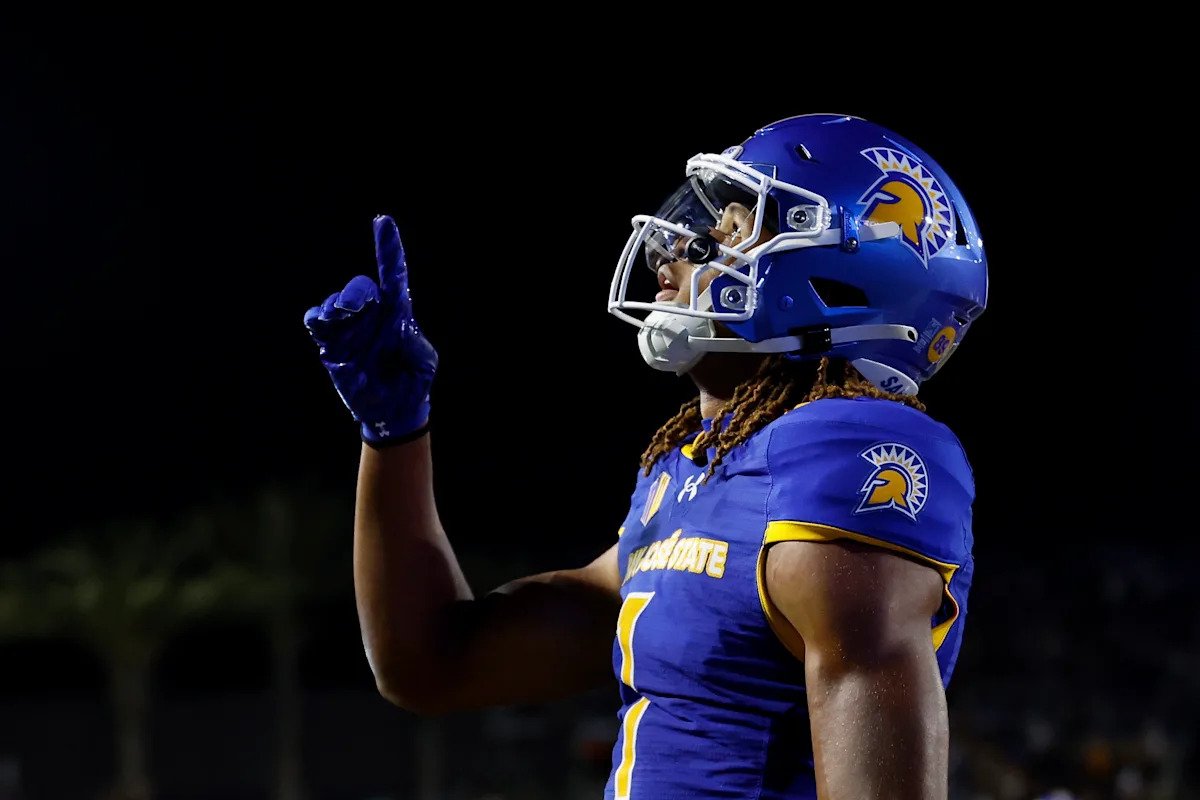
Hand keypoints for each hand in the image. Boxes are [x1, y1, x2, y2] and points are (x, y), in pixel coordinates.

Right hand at [303, 215, 437, 445]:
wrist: (393, 408)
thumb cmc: (413, 381)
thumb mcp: (425, 361)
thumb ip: (415, 342)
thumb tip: (396, 327)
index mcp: (398, 312)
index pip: (393, 273)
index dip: (388, 248)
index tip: (383, 221)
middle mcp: (372, 314)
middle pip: (359, 287)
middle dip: (354, 292)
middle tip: (352, 307)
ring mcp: (349, 328)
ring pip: (334, 303)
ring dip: (335, 307)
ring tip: (340, 319)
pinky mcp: (331, 344)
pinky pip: (316, 322)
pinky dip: (317, 318)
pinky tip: (324, 322)